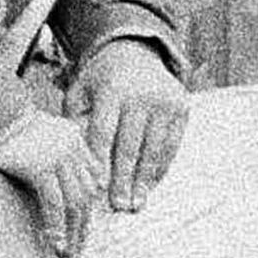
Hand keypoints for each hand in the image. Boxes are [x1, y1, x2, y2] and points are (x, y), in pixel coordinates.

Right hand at [0, 101, 107, 257]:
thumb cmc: (2, 125)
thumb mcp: (36, 130)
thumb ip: (52, 148)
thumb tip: (54, 180)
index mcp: (72, 135)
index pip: (92, 173)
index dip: (91, 200)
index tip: (84, 221)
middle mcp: (70, 146)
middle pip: (87, 191)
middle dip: (84, 223)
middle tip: (78, 244)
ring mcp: (56, 157)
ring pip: (75, 201)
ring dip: (72, 230)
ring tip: (66, 250)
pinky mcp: (39, 167)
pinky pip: (54, 203)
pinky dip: (55, 225)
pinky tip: (53, 240)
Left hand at [73, 40, 191, 216]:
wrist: (134, 52)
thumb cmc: (100, 81)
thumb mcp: (81, 90)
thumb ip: (75, 119)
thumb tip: (75, 158)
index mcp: (112, 89)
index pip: (104, 132)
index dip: (100, 162)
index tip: (97, 188)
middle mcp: (142, 95)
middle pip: (130, 146)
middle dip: (123, 179)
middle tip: (119, 206)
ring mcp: (165, 101)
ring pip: (154, 149)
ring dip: (144, 180)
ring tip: (136, 203)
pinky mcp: (182, 108)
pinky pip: (171, 145)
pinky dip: (161, 167)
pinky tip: (151, 185)